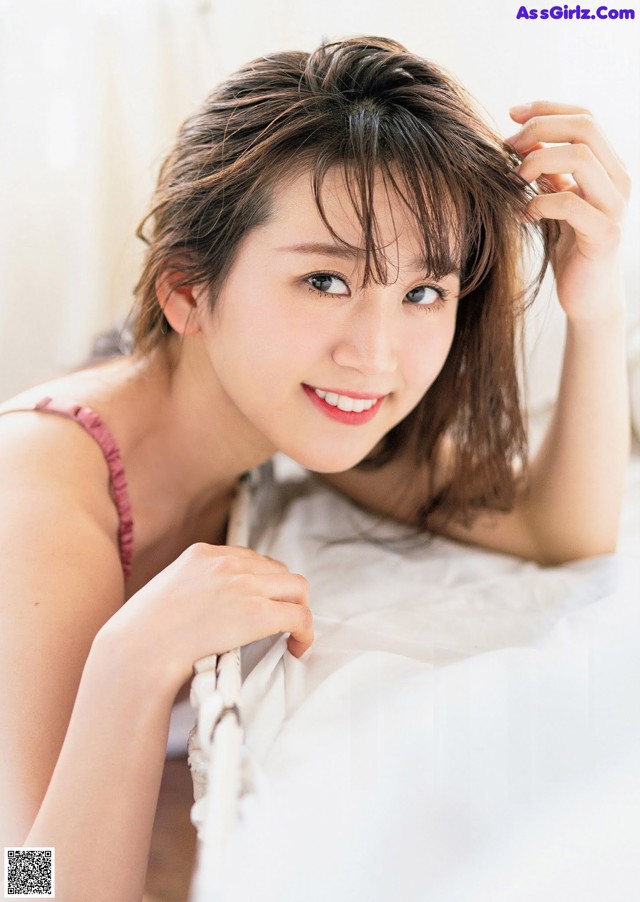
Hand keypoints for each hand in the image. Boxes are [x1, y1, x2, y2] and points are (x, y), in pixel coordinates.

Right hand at [102, 543, 313, 691]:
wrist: (137, 651)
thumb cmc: (141, 636)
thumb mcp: (164, 593)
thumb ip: (190, 590)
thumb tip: (207, 609)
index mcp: (201, 554)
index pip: (250, 558)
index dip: (261, 583)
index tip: (261, 602)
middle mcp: (226, 563)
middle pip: (278, 570)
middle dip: (282, 595)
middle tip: (280, 621)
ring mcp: (244, 585)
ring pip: (297, 588)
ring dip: (298, 610)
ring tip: (292, 634)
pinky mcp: (257, 613)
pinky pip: (300, 616)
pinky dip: (305, 633)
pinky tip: (297, 648)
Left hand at [506, 101, 630, 323]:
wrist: (588, 295)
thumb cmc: (570, 248)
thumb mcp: (555, 202)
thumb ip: (547, 173)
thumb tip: (522, 138)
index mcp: (608, 167)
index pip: (585, 118)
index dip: (547, 108)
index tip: (512, 113)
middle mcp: (618, 180)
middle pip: (585, 128)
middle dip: (540, 129)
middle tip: (507, 148)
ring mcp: (615, 206)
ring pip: (581, 158)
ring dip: (537, 162)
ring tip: (514, 180)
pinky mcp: (604, 234)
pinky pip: (570, 204)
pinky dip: (539, 203)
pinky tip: (523, 216)